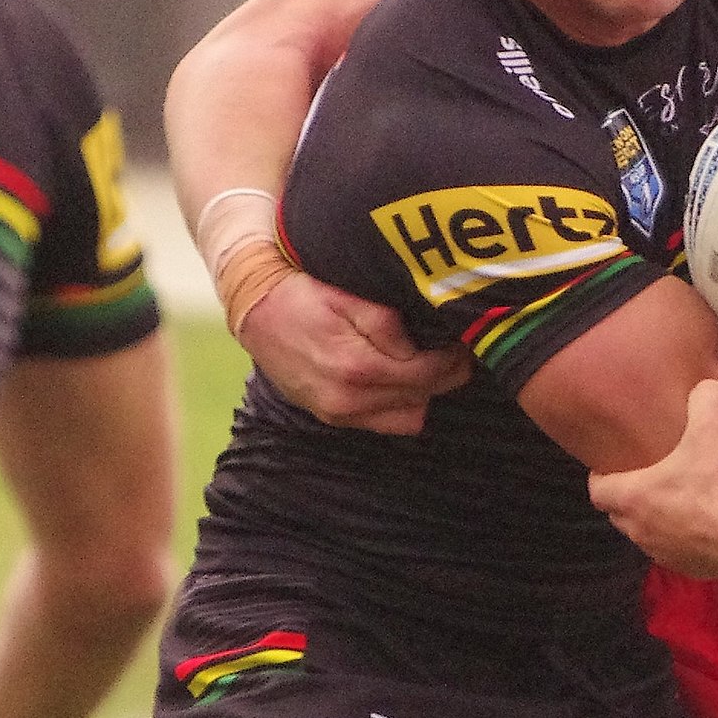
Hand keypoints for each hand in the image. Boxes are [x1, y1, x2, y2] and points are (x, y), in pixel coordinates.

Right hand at [239, 271, 470, 432]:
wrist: (255, 309)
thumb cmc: (303, 295)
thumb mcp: (348, 297)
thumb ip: (388, 324)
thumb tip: (421, 347)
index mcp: (357, 368)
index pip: (426, 375)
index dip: (451, 360)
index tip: (461, 343)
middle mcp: (348, 401)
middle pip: (421, 399)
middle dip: (444, 377)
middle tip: (454, 353)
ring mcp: (338, 414)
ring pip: (407, 419)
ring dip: (423, 394)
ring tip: (427, 365)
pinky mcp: (331, 417)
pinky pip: (383, 423)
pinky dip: (399, 405)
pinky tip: (401, 379)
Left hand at [588, 379, 717, 577]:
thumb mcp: (712, 434)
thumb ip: (705, 402)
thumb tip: (708, 386)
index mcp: (632, 497)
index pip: (597, 490)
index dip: (600, 476)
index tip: (610, 465)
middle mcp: (638, 529)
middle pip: (618, 512)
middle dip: (627, 496)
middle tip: (646, 476)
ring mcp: (660, 552)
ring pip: (644, 533)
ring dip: (653, 518)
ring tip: (675, 498)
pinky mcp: (684, 567)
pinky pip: (672, 550)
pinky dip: (679, 538)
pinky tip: (701, 523)